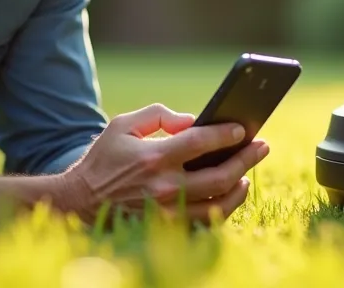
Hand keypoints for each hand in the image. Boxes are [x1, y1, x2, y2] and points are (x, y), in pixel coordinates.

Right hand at [60, 103, 269, 224]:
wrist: (80, 200)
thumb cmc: (104, 158)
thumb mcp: (123, 125)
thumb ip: (158, 115)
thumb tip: (192, 120)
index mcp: (155, 157)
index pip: (202, 143)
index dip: (227, 134)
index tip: (243, 128)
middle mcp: (165, 186)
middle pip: (220, 176)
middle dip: (247, 159)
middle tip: (263, 147)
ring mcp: (168, 211)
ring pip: (219, 204)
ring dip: (240, 188)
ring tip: (248, 175)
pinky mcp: (167, 227)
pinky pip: (205, 221)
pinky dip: (222, 209)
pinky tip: (229, 196)